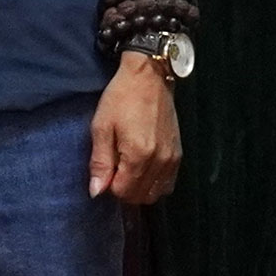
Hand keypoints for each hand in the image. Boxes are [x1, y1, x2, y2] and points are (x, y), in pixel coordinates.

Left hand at [89, 56, 180, 201]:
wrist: (149, 79)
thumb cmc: (120, 99)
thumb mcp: (101, 127)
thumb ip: (100, 162)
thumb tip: (96, 192)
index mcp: (139, 155)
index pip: (124, 192)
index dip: (109, 187)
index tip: (104, 172)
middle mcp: (160, 161)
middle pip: (141, 196)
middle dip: (123, 190)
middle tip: (113, 171)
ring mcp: (173, 159)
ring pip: (156, 193)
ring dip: (139, 190)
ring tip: (126, 171)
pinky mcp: (179, 154)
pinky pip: (168, 183)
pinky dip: (154, 184)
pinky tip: (142, 170)